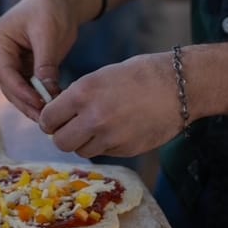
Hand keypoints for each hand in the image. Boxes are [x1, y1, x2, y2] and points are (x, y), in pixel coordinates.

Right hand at [0, 0, 77, 121]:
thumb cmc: (51, 8)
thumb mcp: (48, 34)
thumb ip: (45, 63)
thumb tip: (47, 92)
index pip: (5, 73)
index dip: (22, 92)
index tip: (40, 104)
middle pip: (10, 85)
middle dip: (27, 102)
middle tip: (45, 118)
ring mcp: (10, 61)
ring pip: (18, 90)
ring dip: (33, 103)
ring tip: (49, 117)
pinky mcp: (24, 66)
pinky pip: (29, 86)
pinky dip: (39, 96)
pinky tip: (53, 106)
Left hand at [37, 53, 181, 158]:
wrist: (180, 86)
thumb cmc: (142, 73)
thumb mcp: (103, 76)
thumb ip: (80, 96)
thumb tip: (61, 112)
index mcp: (83, 93)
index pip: (48, 119)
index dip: (50, 120)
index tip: (55, 118)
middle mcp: (93, 117)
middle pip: (60, 142)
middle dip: (64, 135)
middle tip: (73, 126)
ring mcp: (110, 137)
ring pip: (82, 151)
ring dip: (85, 142)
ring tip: (99, 126)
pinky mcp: (126, 150)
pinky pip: (104, 153)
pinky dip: (105, 145)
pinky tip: (119, 129)